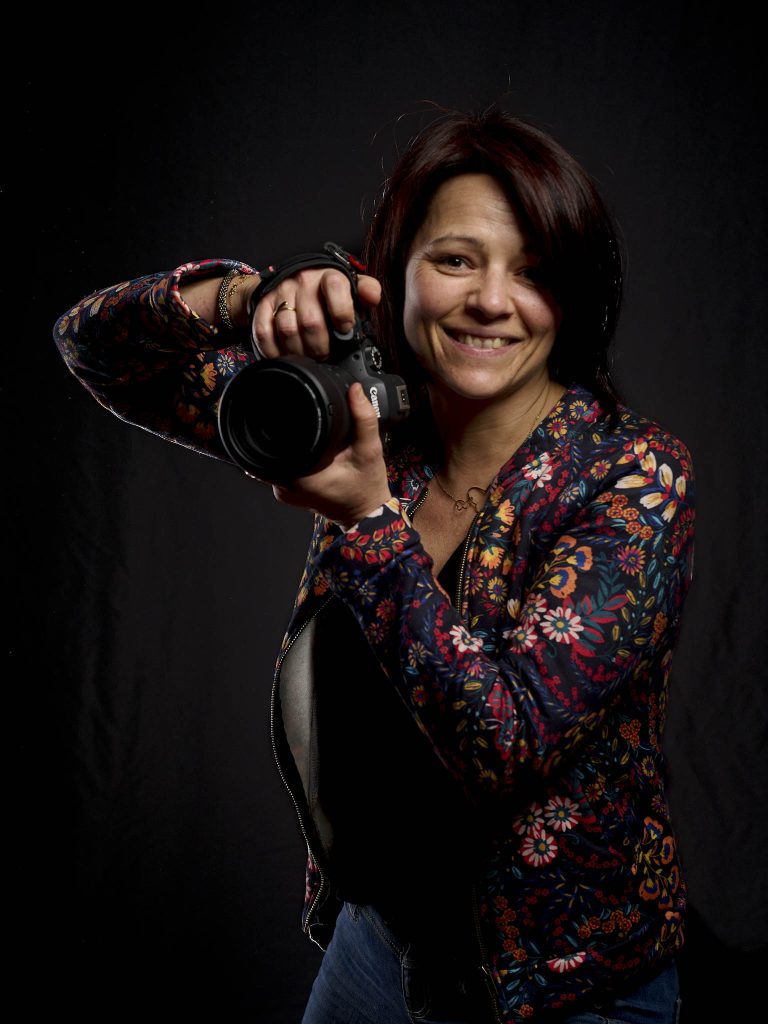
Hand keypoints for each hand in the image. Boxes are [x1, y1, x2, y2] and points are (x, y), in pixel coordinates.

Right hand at [243, 268, 381, 358]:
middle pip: (311, 321)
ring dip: (299, 352)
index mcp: (327, 275)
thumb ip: (364, 290)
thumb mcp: (347, 286)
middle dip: (321, 346)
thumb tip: (373, 296)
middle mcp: (303, 281)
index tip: (345, 329)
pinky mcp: (262, 305)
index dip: (342, 312)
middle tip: (325, 354)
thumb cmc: (322, 290)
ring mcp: (280, 293)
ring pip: (288, 330)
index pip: (335, 287)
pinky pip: (264, 332)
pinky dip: (274, 350)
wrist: (286, 278)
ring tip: (307, 357)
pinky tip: (285, 355)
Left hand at [271, 382, 391, 528]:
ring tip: (303, 435)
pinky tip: (304, 450)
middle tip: (300, 420)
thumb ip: (363, 419)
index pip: (274, 444)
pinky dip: (289, 456)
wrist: (365, 514)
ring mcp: (283, 492)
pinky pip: (278, 467)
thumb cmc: (366, 487)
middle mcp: (285, 487)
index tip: (285, 409)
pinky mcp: (285, 492)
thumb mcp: (369, 451)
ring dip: (285, 445)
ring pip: (273, 457)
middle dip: (282, 432)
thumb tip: (355, 391)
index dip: (277, 423)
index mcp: (300, 477)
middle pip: (270, 448)